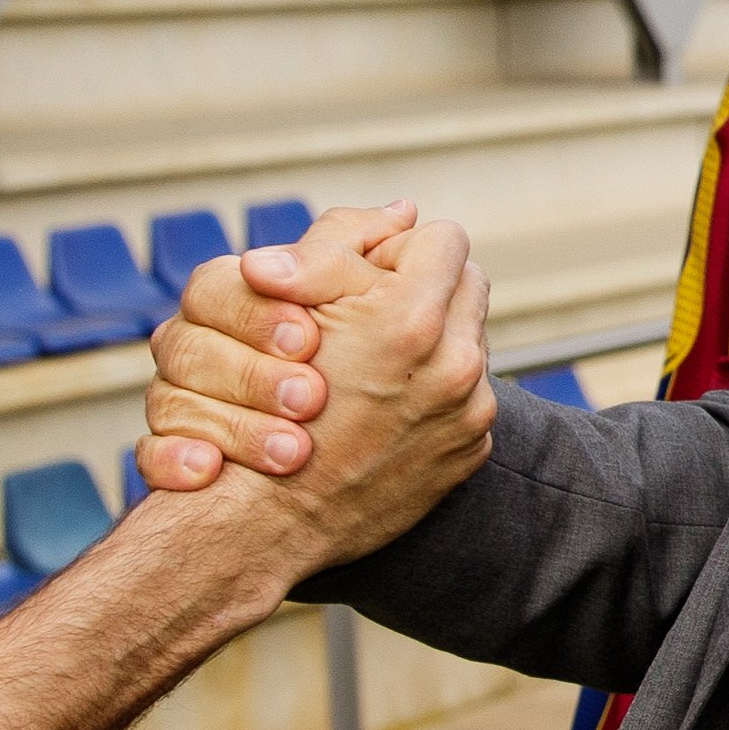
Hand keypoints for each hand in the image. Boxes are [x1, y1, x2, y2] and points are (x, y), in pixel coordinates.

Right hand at [141, 202, 496, 570]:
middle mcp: (456, 366)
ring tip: (376, 363)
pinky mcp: (469, 452)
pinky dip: (432, 392)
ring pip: (467, 338)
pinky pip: (465, 395)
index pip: (443, 239)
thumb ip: (343, 242)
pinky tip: (383, 408)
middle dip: (423, 289)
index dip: (397, 251)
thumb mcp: (285, 300)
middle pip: (466, 284)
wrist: (268, 519)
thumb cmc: (259, 405)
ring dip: (430, 340)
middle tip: (374, 314)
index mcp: (412, 318)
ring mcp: (469, 414)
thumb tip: (403, 210)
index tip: (366, 278)